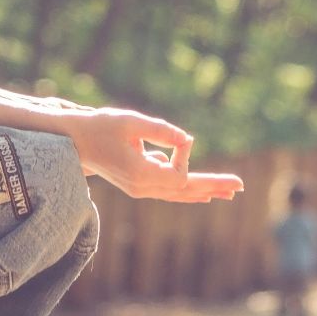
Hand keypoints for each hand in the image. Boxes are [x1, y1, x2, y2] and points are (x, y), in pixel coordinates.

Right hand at [60, 108, 243, 202]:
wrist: (75, 142)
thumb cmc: (101, 127)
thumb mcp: (131, 121)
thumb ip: (161, 130)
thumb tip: (189, 140)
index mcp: (139, 175)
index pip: (178, 175)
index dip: (185, 157)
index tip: (180, 139)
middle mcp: (141, 188)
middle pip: (185, 191)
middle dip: (213, 185)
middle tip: (241, 185)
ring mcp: (140, 189)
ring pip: (178, 193)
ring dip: (203, 190)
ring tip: (229, 192)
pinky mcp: (138, 184)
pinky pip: (169, 190)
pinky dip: (188, 189)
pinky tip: (205, 191)